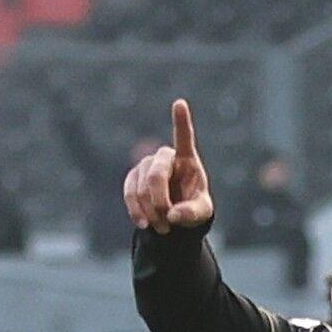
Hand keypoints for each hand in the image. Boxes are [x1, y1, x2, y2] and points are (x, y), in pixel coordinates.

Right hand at [123, 98, 215, 233]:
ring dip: (150, 212)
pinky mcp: (132, 177)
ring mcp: (146, 165)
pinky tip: (144, 223)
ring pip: (141, 188)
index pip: (184, 137)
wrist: (174, 216)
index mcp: (187, 159)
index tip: (180, 103)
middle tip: (167, 224)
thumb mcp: (202, 214)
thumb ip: (191, 214)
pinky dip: (136, 211)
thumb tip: (172, 215)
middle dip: (159, 202)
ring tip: (163, 228)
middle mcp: (165, 157)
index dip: (181, 121)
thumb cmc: (193, 208)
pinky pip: (129, 193)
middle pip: (156, 175)